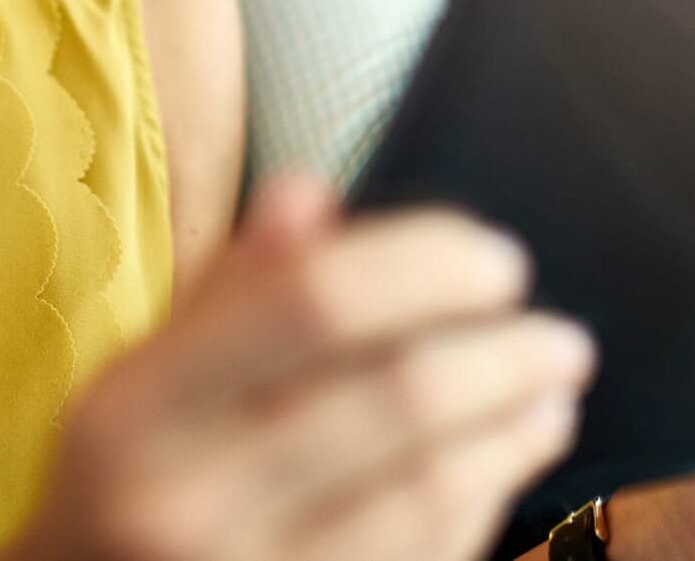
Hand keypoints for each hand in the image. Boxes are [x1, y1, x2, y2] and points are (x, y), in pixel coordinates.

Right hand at [1, 174, 596, 560]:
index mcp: (139, 408)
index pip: (314, 299)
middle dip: (505, 356)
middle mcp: (185, 502)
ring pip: (429, 492)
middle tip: (563, 335)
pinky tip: (510, 461)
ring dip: (514, 431)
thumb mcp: (143, 379)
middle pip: (397, 400)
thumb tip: (312, 191)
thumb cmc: (131, 478)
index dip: (428, 265)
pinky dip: (484, 501)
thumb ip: (230, 287)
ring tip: (555, 391)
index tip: (498, 257)